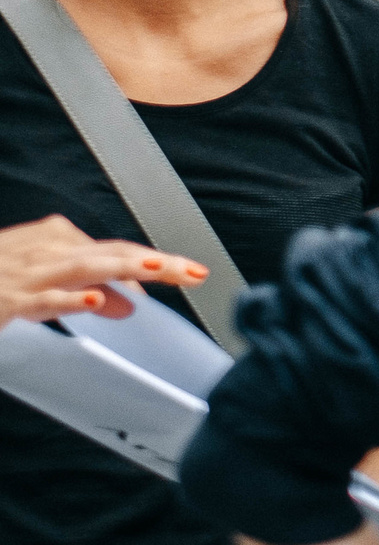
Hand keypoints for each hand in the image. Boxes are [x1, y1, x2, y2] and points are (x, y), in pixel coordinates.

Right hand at [0, 215, 205, 324]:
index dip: (157, 260)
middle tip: (194, 272)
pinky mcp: (7, 298)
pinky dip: (69, 299)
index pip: (117, 249)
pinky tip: (95, 302)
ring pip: (82, 267)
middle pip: (109, 254)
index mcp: (56, 240)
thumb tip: (130, 304)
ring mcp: (26, 274)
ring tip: (158, 270)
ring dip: (123, 269)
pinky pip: (42, 298)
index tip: (194, 272)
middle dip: (155, 262)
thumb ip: (89, 287)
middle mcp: (45, 250)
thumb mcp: (46, 280)